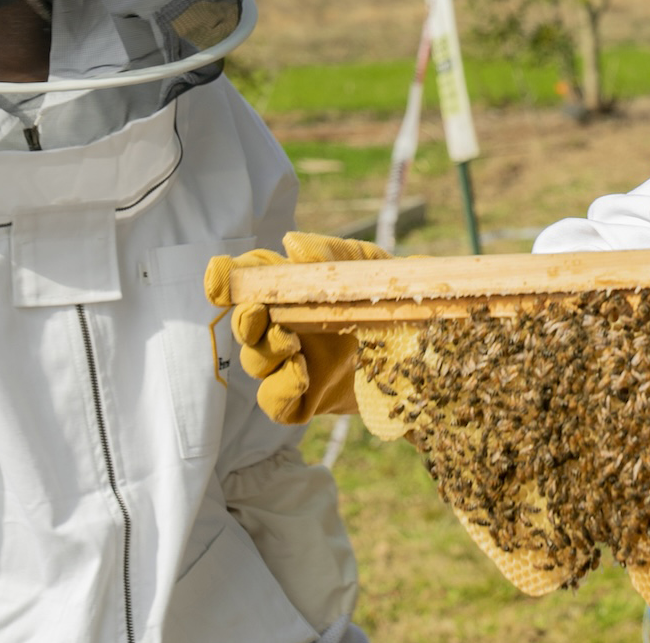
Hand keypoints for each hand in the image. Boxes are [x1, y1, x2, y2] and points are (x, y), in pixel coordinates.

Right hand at [205, 234, 386, 424]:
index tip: (220, 281)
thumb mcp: (374, 270)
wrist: (430, 353)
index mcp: (295, 291)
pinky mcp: (307, 400)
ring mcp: (293, 365)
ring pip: (256, 363)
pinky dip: (279, 390)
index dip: (227, 279)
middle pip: (244, 324)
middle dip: (244, 319)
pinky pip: (275, 403)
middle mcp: (287, 326)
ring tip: (292, 346)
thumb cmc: (396, 302)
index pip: (252, 280)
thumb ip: (335, 255)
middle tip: (258, 314)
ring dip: (265, 353)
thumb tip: (293, 246)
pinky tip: (300, 376)